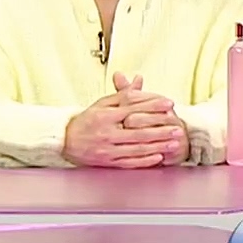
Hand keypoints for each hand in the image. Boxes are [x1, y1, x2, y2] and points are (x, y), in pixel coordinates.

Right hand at [63, 79, 183, 168]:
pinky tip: (158, 158)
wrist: (64, 140)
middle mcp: (106, 133)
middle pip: (138, 131)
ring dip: (157, 146)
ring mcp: (107, 149)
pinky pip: (129, 162)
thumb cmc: (87, 120)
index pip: (133, 109)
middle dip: (160, 130)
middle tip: (178, 127)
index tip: (169, 104)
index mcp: (106, 116)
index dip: (153, 106)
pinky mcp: (107, 162)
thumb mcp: (102, 104)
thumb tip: (139, 79)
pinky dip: (145, 161)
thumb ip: (123, 94)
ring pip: (136, 148)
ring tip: (174, 143)